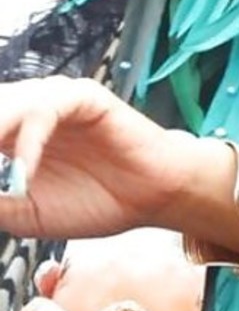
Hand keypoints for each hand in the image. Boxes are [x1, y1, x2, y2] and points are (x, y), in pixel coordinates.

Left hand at [0, 77, 208, 241]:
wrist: (152, 199)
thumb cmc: (97, 203)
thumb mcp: (26, 214)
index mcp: (8, 134)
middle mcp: (24, 112)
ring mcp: (52, 100)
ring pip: (5, 105)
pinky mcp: (82, 96)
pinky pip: (44, 110)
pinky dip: (29, 140)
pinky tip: (25, 172)